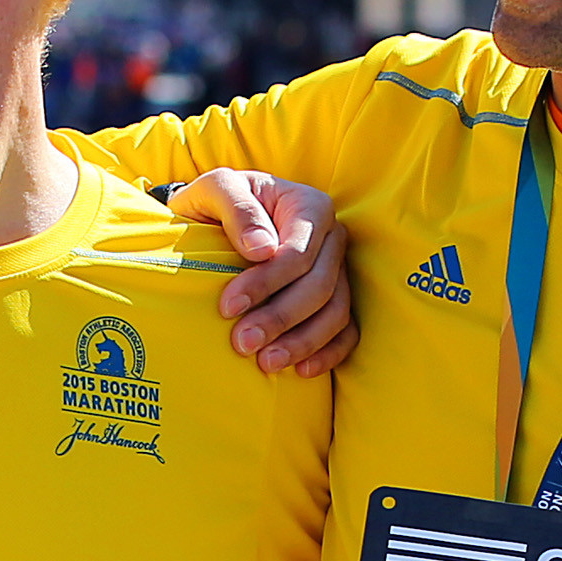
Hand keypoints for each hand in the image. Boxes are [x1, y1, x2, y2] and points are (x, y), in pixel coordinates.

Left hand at [171, 168, 355, 376]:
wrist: (218, 218)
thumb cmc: (217, 202)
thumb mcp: (215, 189)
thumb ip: (236, 207)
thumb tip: (262, 249)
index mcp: (310, 207)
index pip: (298, 253)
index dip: (267, 283)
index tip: (228, 307)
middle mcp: (332, 239)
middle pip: (320, 287)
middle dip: (281, 319)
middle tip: (242, 344)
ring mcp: (338, 271)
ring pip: (336, 312)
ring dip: (303, 342)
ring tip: (266, 363)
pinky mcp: (336, 298)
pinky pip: (346, 330)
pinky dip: (329, 353)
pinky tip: (301, 371)